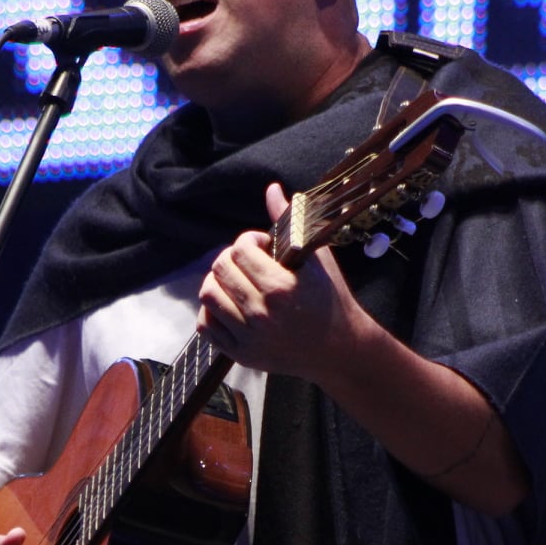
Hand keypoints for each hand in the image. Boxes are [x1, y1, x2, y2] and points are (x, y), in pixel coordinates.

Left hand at [196, 181, 368, 380]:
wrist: (339, 349)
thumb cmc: (331, 299)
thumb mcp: (316, 259)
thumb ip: (291, 223)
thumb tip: (272, 189)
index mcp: (280, 288)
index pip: (240, 250)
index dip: (249, 240)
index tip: (263, 245)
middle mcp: (260, 314)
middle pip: (220, 270)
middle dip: (231, 258)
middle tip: (248, 261)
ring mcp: (248, 337)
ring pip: (208, 295)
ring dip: (218, 280)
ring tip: (238, 280)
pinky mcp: (241, 354)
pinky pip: (206, 325)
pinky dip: (212, 309)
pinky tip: (230, 303)